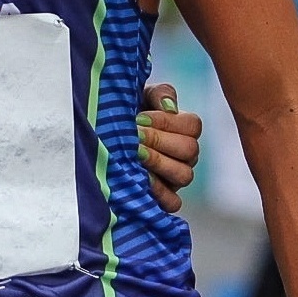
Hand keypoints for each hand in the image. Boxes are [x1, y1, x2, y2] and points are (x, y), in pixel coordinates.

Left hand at [138, 82, 201, 212]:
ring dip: (159, 163)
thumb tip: (170, 108)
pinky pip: (173, 202)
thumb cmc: (127, 111)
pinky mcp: (166, 197)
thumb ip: (159, 94)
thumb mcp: (142, 94)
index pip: (192, 125)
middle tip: (135, 136)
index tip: (140, 118)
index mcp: (185, 129)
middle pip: (189, 150)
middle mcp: (186, 155)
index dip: (167, 121)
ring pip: (185, 175)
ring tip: (136, 154)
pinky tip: (139, 178)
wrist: (105, 134)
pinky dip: (159, 193)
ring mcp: (177, 177)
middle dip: (159, 141)